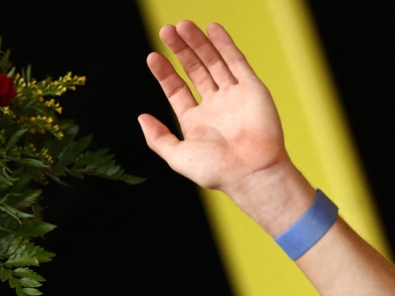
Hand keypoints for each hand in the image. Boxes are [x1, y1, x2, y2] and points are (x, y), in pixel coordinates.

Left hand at [139, 21, 312, 232]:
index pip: (177, 90)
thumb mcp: (177, 156)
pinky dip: (225, 44)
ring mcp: (234, 96)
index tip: (152, 57)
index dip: (165, 73)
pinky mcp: (252, 89)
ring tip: (183, 25)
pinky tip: (212, 29)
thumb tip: (142, 118)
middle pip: (194, 71)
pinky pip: (237, 61)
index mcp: (196, 122)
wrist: (251, 172)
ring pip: (213, 62)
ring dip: (199, 43)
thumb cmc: (216, 170)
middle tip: (166, 31)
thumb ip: (157, 138)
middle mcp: (215, 107)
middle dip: (180, 51)